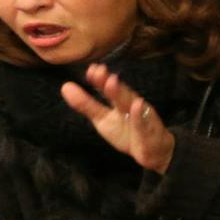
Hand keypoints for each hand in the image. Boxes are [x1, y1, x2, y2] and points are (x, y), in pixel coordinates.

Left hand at [61, 64, 176, 173]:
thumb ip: (86, 104)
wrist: (154, 150)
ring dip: (124, 95)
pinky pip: (144, 125)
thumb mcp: (102, 119)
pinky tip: (136, 106)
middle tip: (99, 71)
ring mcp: (142, 119)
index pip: (109, 89)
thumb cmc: (127, 132)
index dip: (100, 80)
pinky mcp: (149, 134)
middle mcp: (132, 107)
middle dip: (110, 83)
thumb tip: (65, 86)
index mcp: (120, 102)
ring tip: (113, 82)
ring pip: (133, 106)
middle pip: (121, 94)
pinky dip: (140, 116)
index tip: (91, 69)